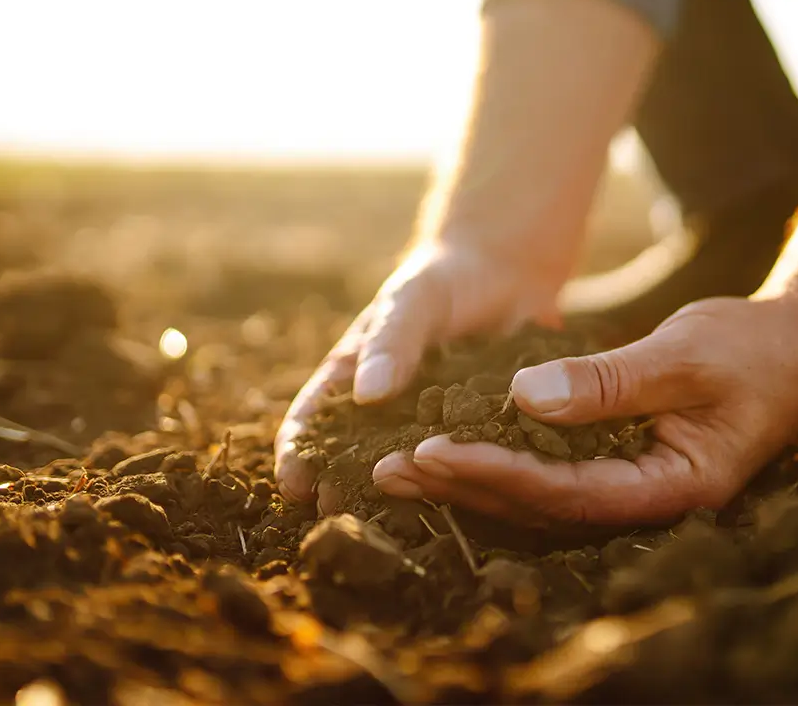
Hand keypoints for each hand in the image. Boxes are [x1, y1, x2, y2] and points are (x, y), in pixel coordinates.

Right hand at [273, 241, 563, 511]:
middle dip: (340, 489)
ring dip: (395, 496)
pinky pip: (462, 460)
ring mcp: (428, 422)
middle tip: (337, 521)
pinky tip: (459, 505)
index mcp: (355, 375)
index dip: (297, 454)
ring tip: (389, 527)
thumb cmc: (442, 280)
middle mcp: (386, 408)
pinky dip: (455, 482)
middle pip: (352, 457)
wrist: (504, 271)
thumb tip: (367, 395)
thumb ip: (391, 342)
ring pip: (406, 468)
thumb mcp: (412, 302)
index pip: (313, 419)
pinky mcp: (474, 429)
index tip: (293, 486)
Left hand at [370, 295, 797, 524]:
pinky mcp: (626, 460)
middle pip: (544, 507)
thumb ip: (610, 381)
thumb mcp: (684, 354)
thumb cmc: (754, 346)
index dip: (497, 474)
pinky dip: (505, 458)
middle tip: (389, 470)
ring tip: (401, 466)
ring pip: (543, 495)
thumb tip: (524, 396)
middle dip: (466, 486)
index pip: (569, 493)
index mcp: (676, 486)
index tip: (431, 451)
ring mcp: (638, 482)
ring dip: (474, 478)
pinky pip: (556, 471)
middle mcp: (652, 498)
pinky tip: (457, 447)